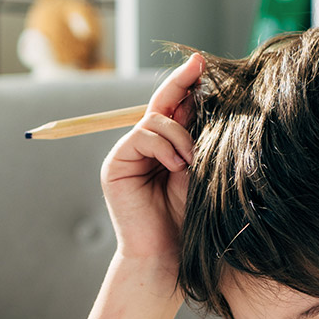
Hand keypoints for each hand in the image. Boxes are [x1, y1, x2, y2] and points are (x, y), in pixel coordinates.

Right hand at [100, 54, 201, 265]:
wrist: (168, 255)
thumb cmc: (189, 219)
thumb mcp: (199, 170)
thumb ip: (196, 137)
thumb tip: (202, 96)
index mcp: (166, 147)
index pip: (176, 108)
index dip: (188, 84)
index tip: (203, 63)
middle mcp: (144, 146)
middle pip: (161, 103)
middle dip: (181, 82)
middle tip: (199, 63)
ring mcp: (128, 153)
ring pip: (155, 119)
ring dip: (180, 134)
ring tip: (191, 162)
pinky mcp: (115, 163)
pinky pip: (142, 136)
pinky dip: (163, 146)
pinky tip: (176, 167)